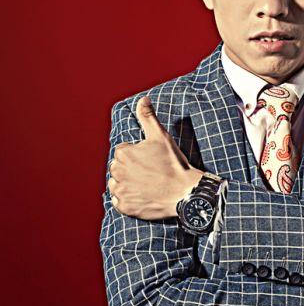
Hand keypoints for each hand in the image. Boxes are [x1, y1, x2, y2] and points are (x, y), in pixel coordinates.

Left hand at [107, 96, 203, 219]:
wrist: (184, 193)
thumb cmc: (173, 164)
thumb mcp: (161, 137)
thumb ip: (148, 117)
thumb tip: (142, 98)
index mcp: (123, 154)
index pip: (122, 152)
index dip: (137, 155)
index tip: (150, 161)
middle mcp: (117, 172)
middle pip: (118, 168)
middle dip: (130, 169)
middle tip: (150, 173)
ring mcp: (121, 191)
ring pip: (117, 184)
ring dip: (126, 184)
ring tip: (146, 184)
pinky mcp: (124, 207)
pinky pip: (119, 202)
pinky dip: (127, 199)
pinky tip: (142, 196)